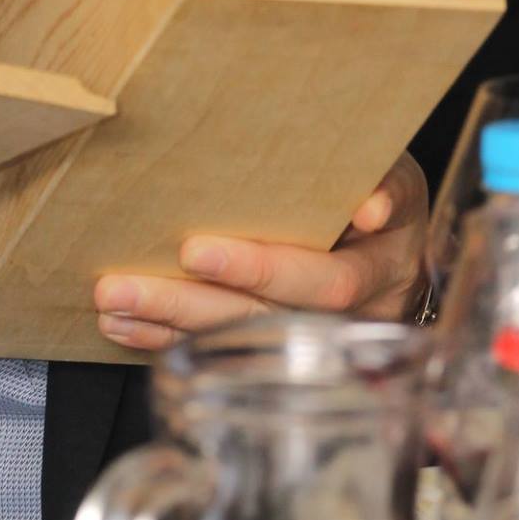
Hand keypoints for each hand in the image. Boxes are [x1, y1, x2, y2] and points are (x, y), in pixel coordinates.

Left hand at [93, 151, 428, 350]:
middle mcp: (346, 313)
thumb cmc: (383, 186)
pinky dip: (168, 336)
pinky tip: (126, 324)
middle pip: (266, 319)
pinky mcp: (278, 345)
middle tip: (125, 284)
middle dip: (190, 304)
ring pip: (236, 339)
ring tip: (112, 301)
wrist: (406, 240)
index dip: (262, 269)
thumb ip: (382, 181)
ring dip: (167, 322)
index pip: (324, 281)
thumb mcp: (393, 172)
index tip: (197, 251)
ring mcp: (312, 336)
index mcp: (381, 265)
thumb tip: (370, 207)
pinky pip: (221, 348)